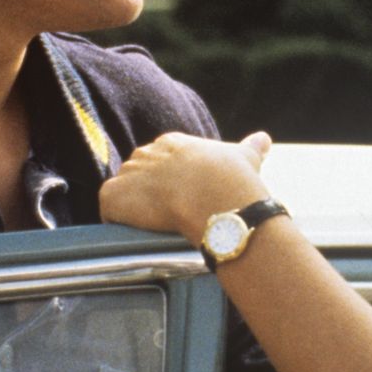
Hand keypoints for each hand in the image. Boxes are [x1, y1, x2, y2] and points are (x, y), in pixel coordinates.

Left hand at [100, 132, 273, 244]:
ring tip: (157, 229)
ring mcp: (128, 173)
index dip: (171, 185)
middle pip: (140, 178)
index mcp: (172, 143)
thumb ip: (251, 146)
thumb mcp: (245, 156)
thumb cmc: (232, 179)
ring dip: (135, 211)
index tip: (183, 200)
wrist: (217, 197)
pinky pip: (107, 211)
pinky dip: (117, 222)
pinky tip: (137, 232)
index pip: (162, 163)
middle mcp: (146, 152)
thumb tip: (264, 139)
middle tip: (172, 216)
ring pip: (125, 194)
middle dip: (151, 197)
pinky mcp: (114, 195)